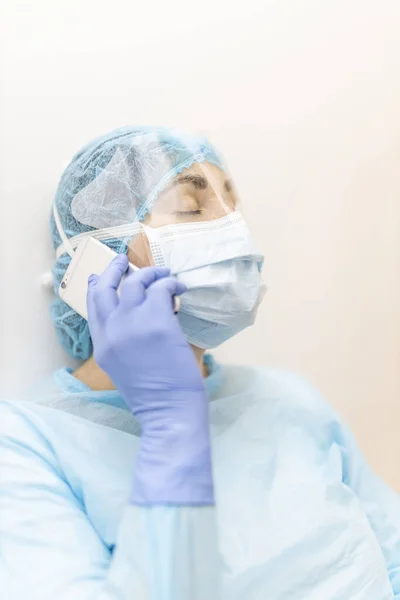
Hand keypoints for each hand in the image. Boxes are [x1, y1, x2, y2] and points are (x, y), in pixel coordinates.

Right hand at [87, 255, 213, 504]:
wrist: (169, 411)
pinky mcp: (158, 320)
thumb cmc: (153, 396)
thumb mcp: (123, 369)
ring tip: (165, 275)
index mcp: (102, 346)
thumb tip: (135, 318)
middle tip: (125, 259)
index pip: (93, 307)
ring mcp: (133, 324)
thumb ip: (121, 342)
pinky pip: (162, 288)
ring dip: (150, 273)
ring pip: (135, 282)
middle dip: (115, 269)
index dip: (97, 286)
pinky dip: (171, 283)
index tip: (102, 275)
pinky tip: (179, 288)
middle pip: (106, 288)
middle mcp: (113, 331)